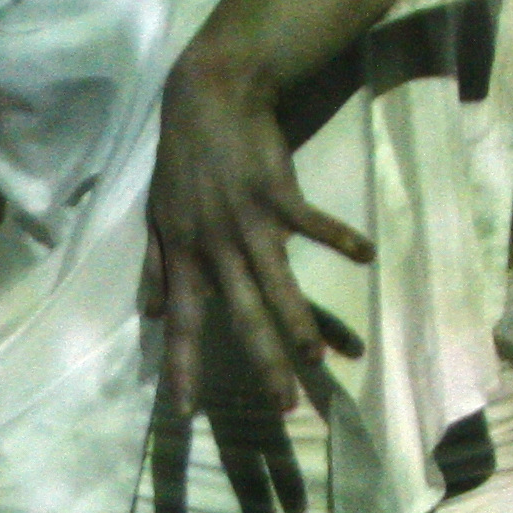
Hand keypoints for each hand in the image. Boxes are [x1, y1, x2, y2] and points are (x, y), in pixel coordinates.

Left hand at [145, 54, 367, 419]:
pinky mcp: (278, 192)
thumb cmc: (183, 159)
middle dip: (263, 364)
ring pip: (277, 282)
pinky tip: (366, 256)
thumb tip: (146, 313)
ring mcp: (247, 221)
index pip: (181, 322)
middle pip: (241, 316)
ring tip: (320, 360)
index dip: (181, 366)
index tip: (183, 413)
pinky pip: (311, 223)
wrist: (208, 99)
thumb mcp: (157, 215)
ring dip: (301, 322)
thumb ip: (153, 266)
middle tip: (283, 408)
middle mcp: (214, 247)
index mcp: (184, 256)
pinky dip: (339, 237)